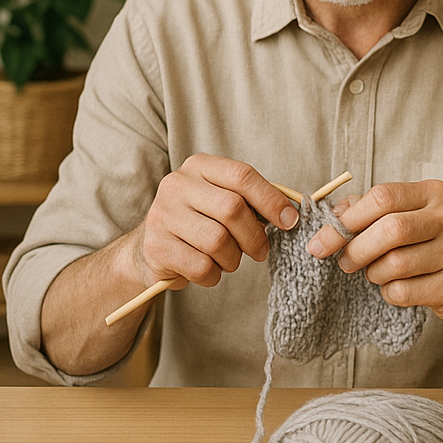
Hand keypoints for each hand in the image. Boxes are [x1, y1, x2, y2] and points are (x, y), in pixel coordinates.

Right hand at [136, 153, 300, 290]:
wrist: (151, 247)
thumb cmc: (199, 222)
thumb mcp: (220, 200)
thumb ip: (251, 200)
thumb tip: (290, 214)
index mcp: (198, 166)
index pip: (242, 175)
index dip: (271, 200)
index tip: (289, 221)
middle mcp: (176, 185)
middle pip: (232, 209)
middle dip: (254, 236)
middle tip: (260, 251)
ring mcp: (163, 214)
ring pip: (218, 241)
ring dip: (232, 259)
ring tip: (227, 259)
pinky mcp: (157, 246)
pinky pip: (201, 267)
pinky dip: (213, 275)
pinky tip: (207, 269)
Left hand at [306, 179, 442, 320]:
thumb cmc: (430, 239)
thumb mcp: (406, 213)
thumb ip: (367, 209)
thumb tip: (331, 216)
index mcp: (434, 193)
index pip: (383, 197)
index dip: (346, 219)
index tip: (321, 240)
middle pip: (389, 230)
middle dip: (355, 249)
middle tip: (343, 261)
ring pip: (394, 264)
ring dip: (372, 273)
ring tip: (374, 272)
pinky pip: (404, 292)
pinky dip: (388, 292)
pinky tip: (395, 287)